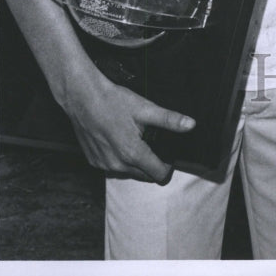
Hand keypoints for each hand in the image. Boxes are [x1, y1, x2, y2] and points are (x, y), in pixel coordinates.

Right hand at [64, 71, 195, 182]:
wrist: (83, 98)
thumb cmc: (115, 101)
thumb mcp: (146, 108)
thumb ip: (169, 120)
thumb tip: (192, 125)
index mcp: (132, 154)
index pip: (158, 175)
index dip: (168, 166)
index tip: (170, 154)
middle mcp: (117, 165)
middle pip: (144, 176)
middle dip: (153, 165)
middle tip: (155, 144)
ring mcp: (103, 165)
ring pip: (128, 173)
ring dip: (136, 163)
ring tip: (138, 141)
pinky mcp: (93, 162)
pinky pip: (113, 168)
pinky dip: (120, 160)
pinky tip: (121, 141)